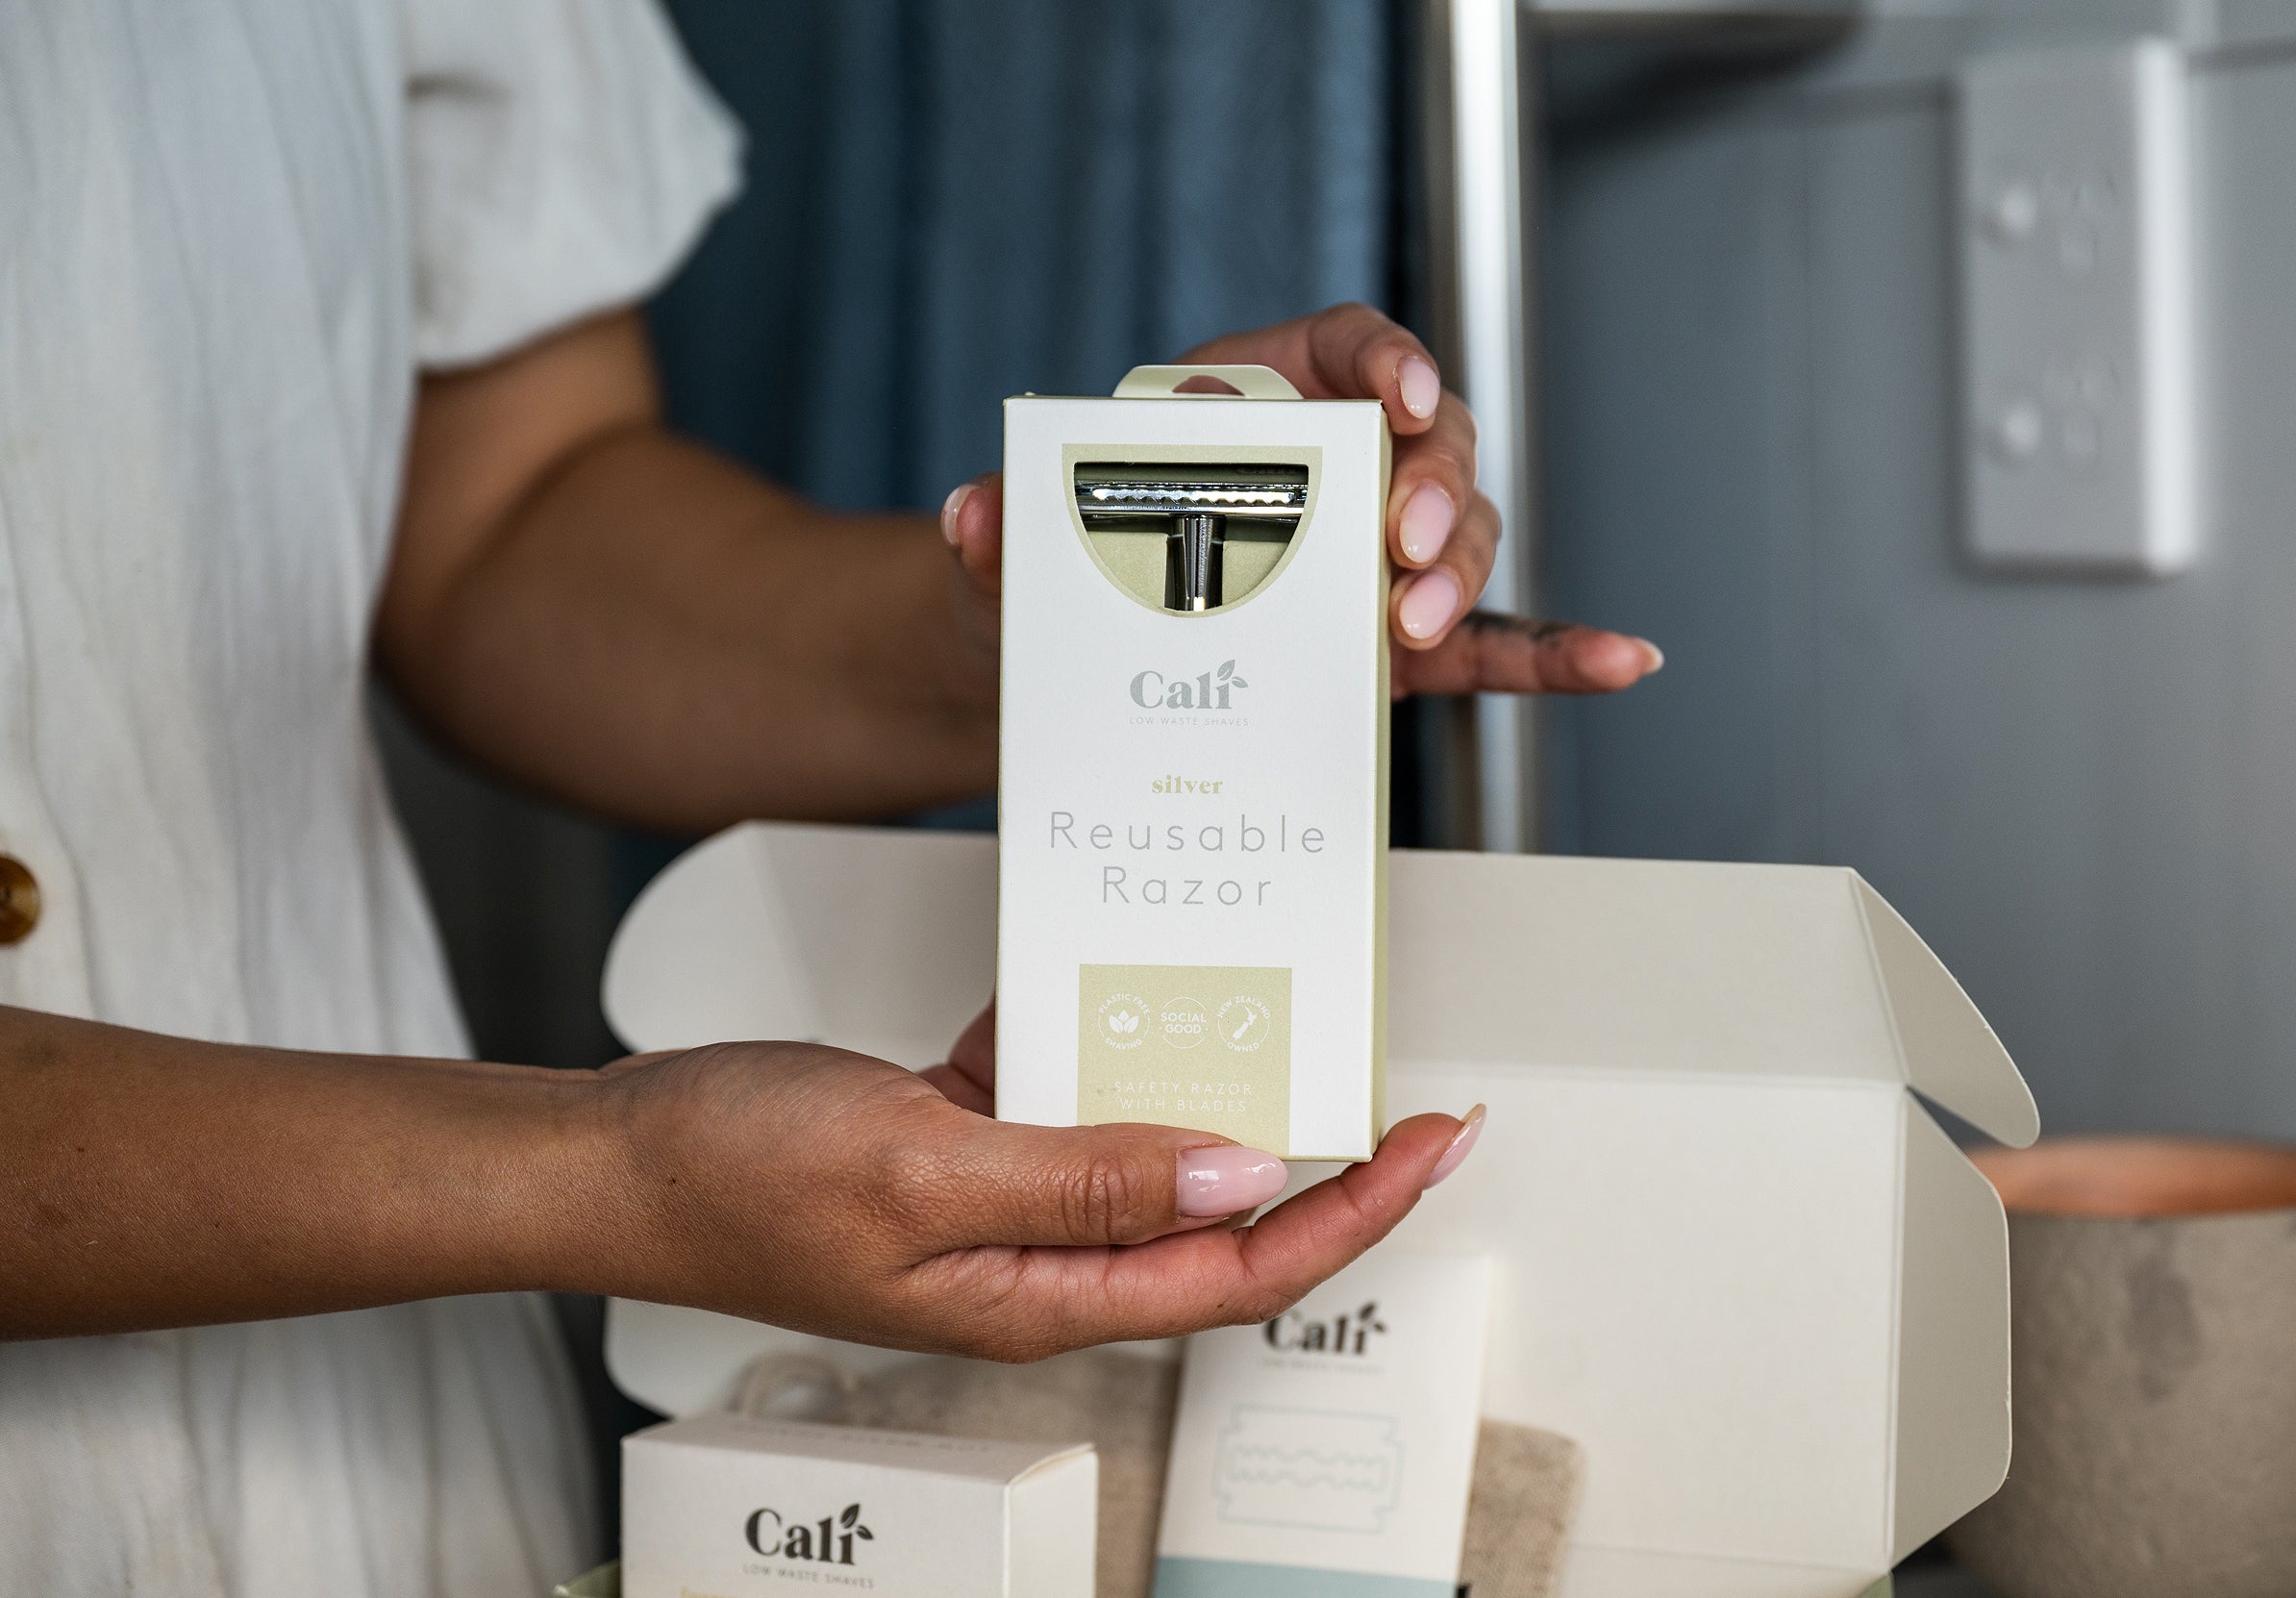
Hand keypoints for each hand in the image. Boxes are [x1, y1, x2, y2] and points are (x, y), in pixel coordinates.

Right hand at [594, 1037, 1478, 1360]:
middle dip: (1325, 1168)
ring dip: (1216, 1095)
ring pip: (1150, 1156)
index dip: (1355, 1214)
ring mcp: (999, 1205)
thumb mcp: (925, 1167)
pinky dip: (1105, 1045)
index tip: (1432, 1145)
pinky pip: (1067, 1102)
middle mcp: (1034, 1261)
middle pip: (1221, 1224)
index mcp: (1039, 1294)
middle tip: (1404, 1095)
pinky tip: (1117, 983)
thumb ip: (1088, 1176)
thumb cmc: (734, 1177)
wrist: (615, 1157)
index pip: (1245, 1271)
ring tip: (1278, 1018)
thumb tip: (1240, 1174)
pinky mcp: (962, 1149)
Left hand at [938, 302, 1663, 696]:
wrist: (1068, 659)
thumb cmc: (1058, 569)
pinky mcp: (1396, 646)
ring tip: (1410, 625)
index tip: (1393, 393)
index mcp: (1265, 400)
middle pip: (1429, 443)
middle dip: (1430, 486)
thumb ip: (1001, 521)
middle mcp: (1340, 467)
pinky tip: (1622, 664)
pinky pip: (1493, 643)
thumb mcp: (1018, 541)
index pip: (1352, 346)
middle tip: (1395, 543)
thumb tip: (976, 514)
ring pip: (1463, 538)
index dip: (1387, 359)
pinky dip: (1559, 654)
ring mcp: (1376, 559)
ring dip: (1457, 573)